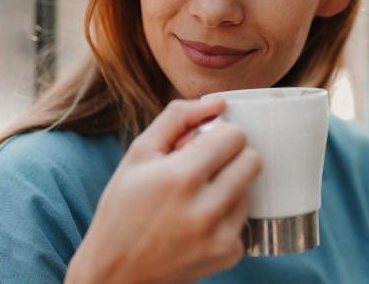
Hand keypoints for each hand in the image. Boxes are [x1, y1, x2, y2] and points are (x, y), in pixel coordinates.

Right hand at [65, 99, 261, 283]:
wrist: (116, 273)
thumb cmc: (123, 208)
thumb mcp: (138, 154)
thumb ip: (177, 118)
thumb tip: (219, 103)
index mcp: (180, 177)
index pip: (235, 135)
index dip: (219, 134)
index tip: (203, 144)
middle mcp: (205, 209)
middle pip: (253, 160)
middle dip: (232, 156)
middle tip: (206, 166)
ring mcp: (220, 236)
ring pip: (250, 189)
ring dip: (230, 187)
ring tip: (196, 198)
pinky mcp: (229, 255)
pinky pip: (244, 220)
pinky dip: (226, 217)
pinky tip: (198, 223)